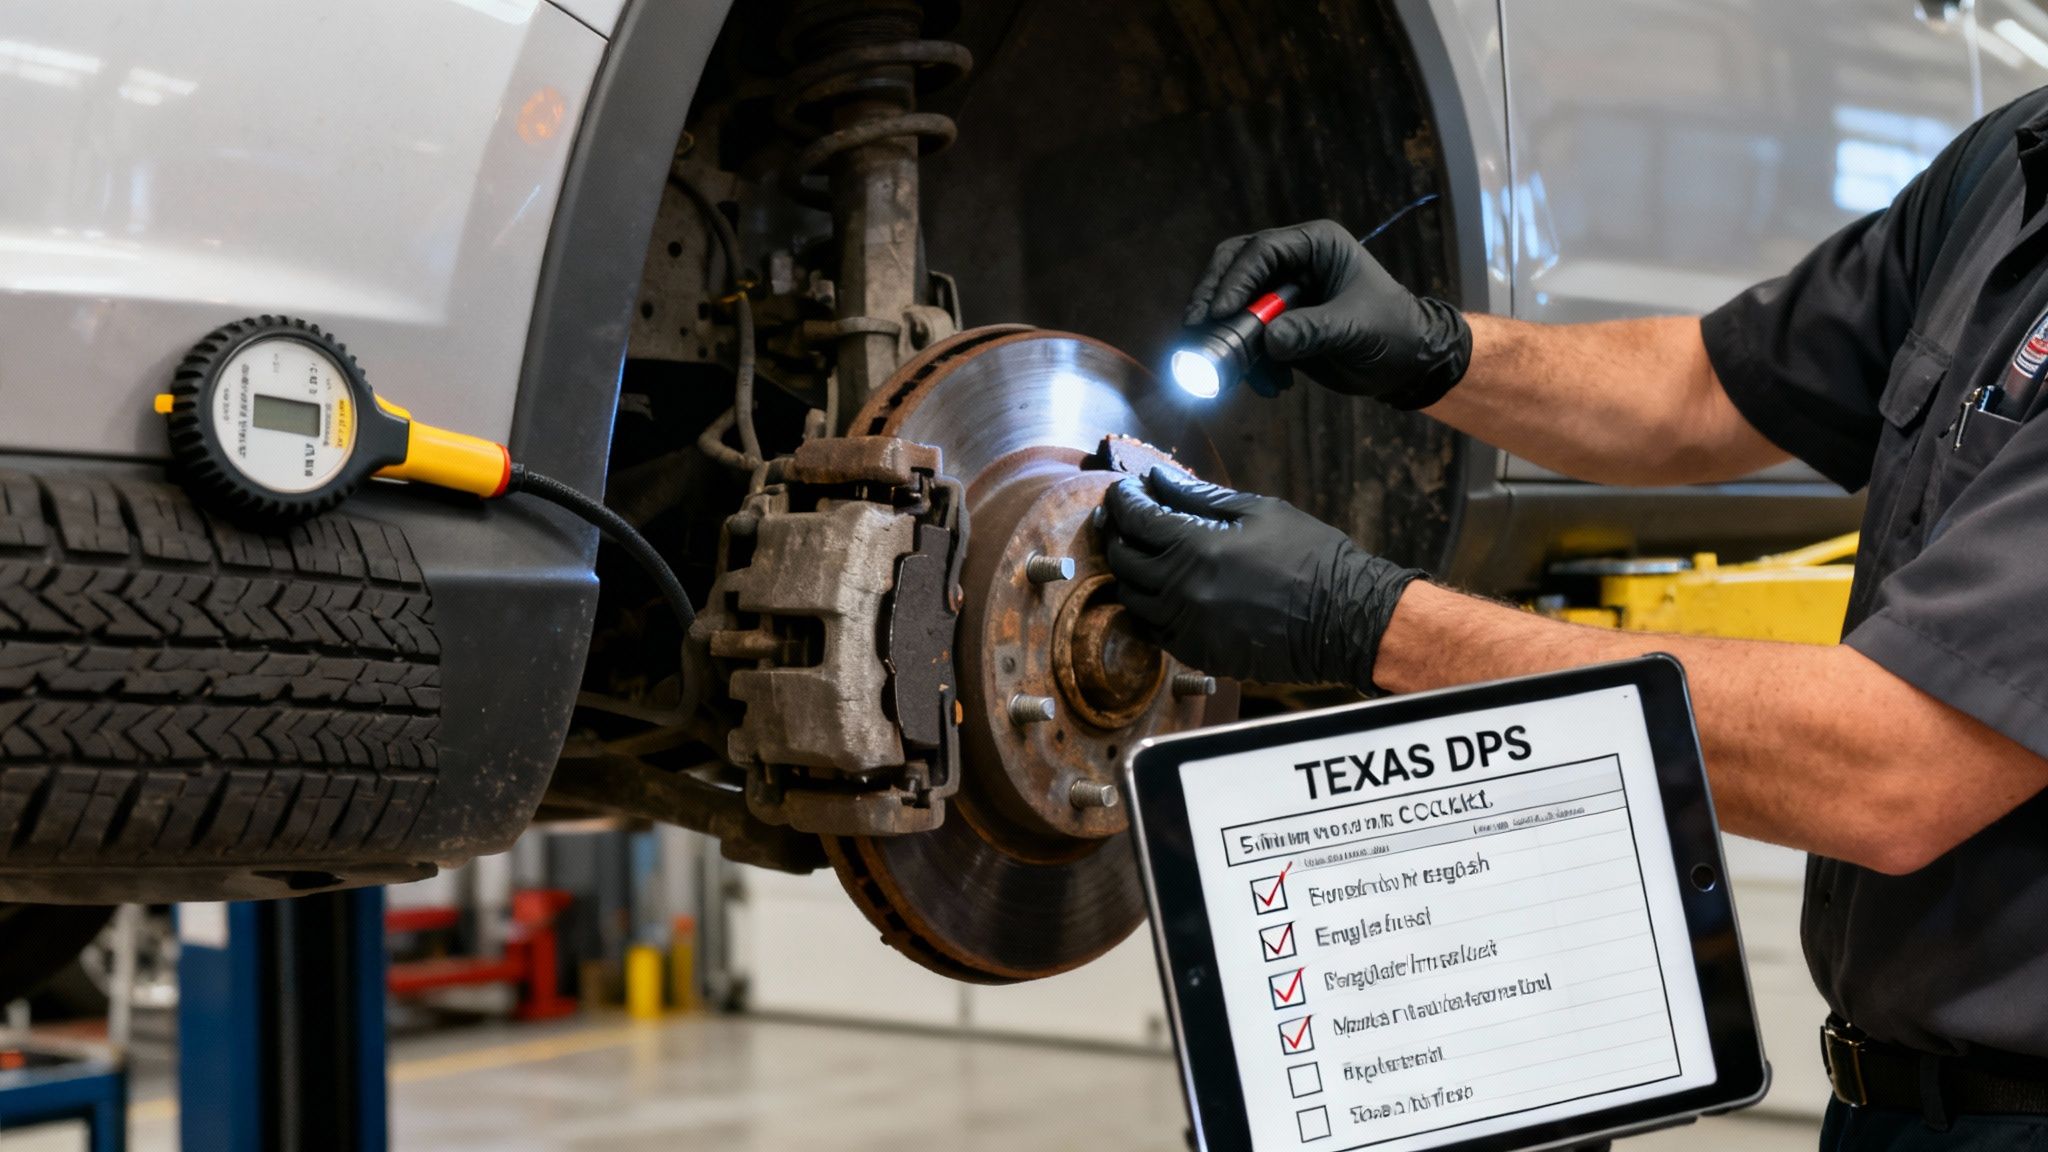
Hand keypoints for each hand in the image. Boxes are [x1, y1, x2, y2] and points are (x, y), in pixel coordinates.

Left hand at [1102, 468, 1424, 688]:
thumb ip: (1199, 495)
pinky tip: (1161, 592)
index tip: (1125, 488)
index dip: (1124, 498)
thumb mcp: (1258, 510)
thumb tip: (1159, 477)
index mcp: (1195, 548)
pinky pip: (1152, 631)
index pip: (1136, 519)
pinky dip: (1147, 608)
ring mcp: (1187, 627)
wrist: (1345, 618)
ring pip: (1131, 598)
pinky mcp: (1198, 654)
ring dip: (1129, 572)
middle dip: (1118, 532)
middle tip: (1126, 516)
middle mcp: (1181, 591)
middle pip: (1123, 559)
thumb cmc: (1310, 556)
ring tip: (1142, 553)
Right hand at [1185, 219, 1470, 407]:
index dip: (1235, 280)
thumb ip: (1312, 331)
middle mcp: (1293, 262)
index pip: (1261, 250)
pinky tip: (1271, 387)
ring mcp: (1282, 293)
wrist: (1408, 363)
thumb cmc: (1393, 332)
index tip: (1220, 313)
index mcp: (1315, 245)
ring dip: (1229, 339)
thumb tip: (1268, 341)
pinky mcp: (1278, 324)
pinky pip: (1246, 337)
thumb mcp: (1355, 329)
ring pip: (1233, 305)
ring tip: (1236, 374)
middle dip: (1213, 301)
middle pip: (1233, 269)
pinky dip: (1248, 363)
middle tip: (1196, 330)